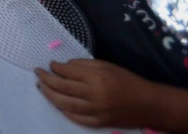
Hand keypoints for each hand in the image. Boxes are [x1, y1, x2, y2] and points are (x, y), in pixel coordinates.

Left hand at [36, 59, 156, 128]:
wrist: (149, 104)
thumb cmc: (128, 81)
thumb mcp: (107, 66)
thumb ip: (84, 65)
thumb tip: (64, 66)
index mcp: (97, 78)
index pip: (68, 72)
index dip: (55, 67)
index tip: (49, 64)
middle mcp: (95, 95)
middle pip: (63, 88)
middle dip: (47, 79)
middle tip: (38, 73)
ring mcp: (96, 111)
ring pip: (65, 104)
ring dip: (50, 95)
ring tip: (41, 87)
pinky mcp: (99, 123)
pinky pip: (77, 118)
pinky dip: (64, 111)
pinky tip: (57, 103)